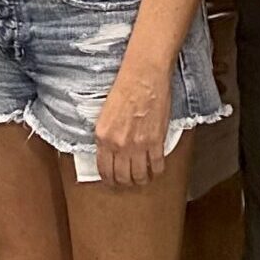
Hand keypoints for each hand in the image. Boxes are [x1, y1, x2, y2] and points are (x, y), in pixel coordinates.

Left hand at [94, 60, 171, 187]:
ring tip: (143, 177)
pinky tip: (156, 169)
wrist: (144, 76)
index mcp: (103, 136)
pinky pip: (157, 166)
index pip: (104, 169)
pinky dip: (156, 171)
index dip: (109, 179)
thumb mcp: (106, 113)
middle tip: (129, 181)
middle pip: (122, 177)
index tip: (113, 181)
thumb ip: (107, 135)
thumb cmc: (125, 87)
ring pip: (139, 176)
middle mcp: (118, 144)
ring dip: (141, 180)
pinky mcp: (156, 142)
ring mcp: (138, 145)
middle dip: (125, 183)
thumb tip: (111, 151)